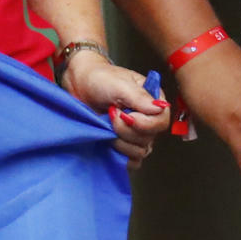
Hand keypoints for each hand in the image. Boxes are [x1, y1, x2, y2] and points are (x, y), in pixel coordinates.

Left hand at [63, 50, 170, 168]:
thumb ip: (139, 97)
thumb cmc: (100, 78)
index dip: (145, 124)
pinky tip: (108, 143)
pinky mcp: (122, 145)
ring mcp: (134, 134)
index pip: (161, 122)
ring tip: (107, 126)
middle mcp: (147, 120)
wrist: (79, 84)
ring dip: (121, 142)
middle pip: (149, 139)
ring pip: (140, 151)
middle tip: (111, 115)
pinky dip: (120, 156)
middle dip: (126, 131)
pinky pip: (130, 161)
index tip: (126, 115)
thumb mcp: (120, 84)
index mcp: (153, 104)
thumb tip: (159, 108)